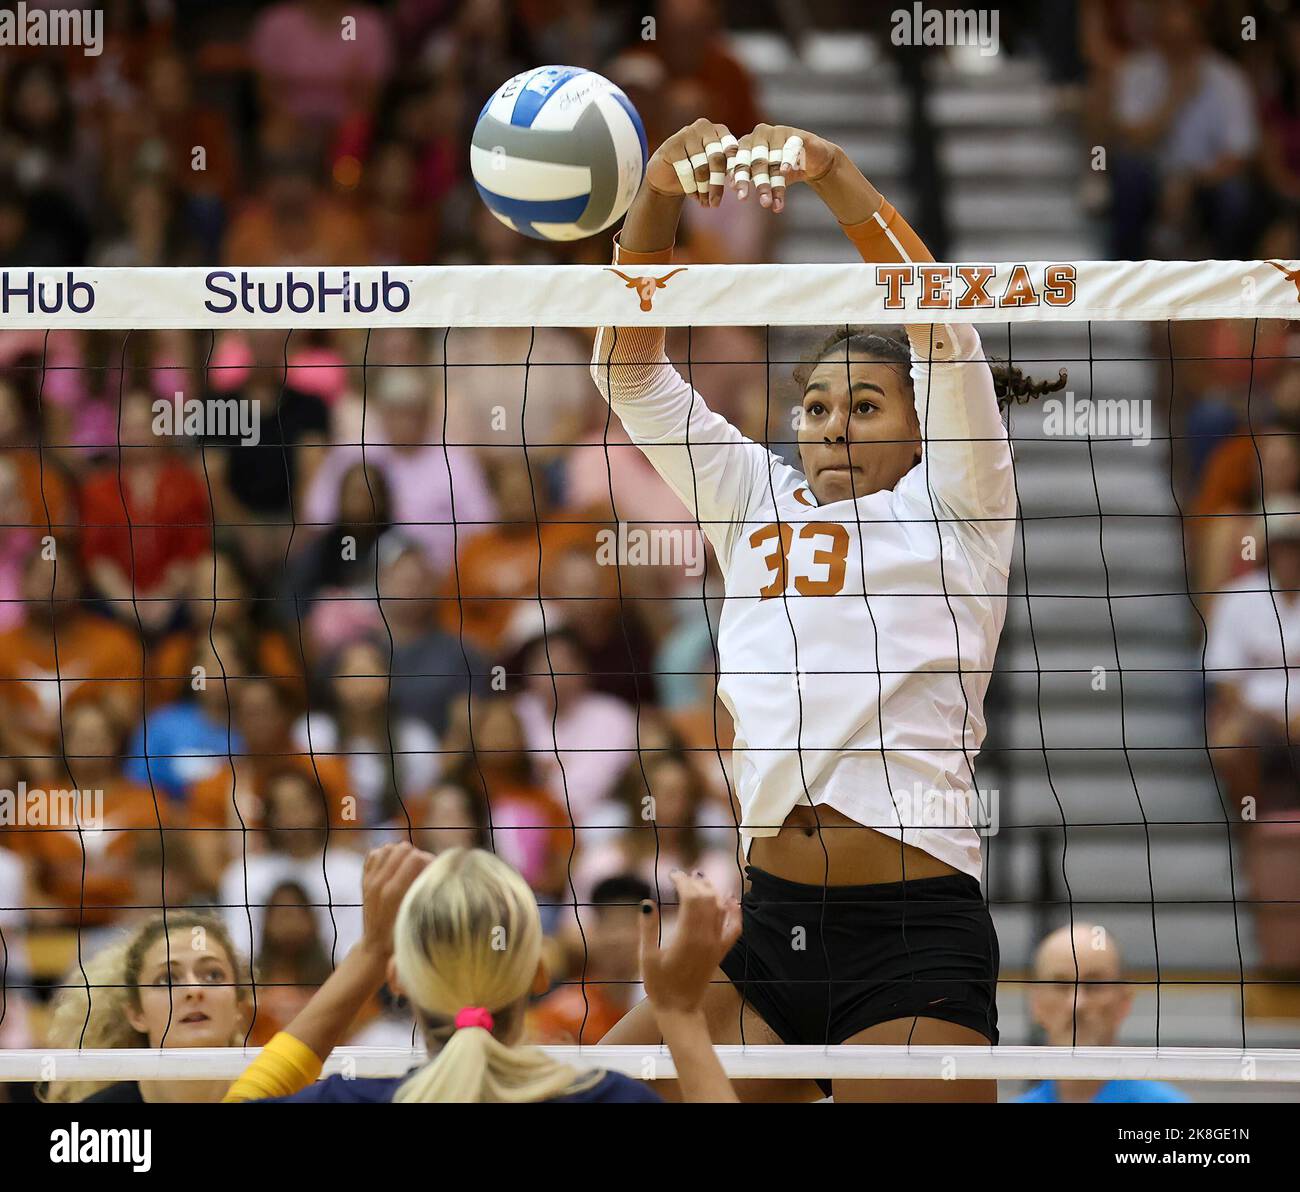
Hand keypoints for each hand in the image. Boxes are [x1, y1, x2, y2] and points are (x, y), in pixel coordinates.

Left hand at [360, 842, 432, 958]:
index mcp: (393, 892)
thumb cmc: (403, 938)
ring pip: (389, 848)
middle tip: (424, 871)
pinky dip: (386, 856)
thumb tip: (443, 875)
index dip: (430, 861)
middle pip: (404, 849)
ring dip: (402, 855)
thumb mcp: (418, 919)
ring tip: (410, 868)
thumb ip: (426, 895)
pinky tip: (395, 867)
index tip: (436, 872)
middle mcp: (379, 883)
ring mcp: (370, 880)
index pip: (416, 857)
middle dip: (418, 856)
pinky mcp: (365, 880)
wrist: (375, 948)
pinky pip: (376, 853)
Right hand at [639, 870, 740, 1016]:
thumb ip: (648, 929)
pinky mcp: (720, 952)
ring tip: (700, 879)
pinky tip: (731, 900)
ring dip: (711, 890)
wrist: (679, 1010)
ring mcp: (716, 945)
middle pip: (707, 898)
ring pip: (720, 908)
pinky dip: (734, 912)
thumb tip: (647, 902)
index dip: (683, 881)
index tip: (672, 873)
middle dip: (696, 882)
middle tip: (683, 875)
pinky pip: (734, 928)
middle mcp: (706, 938)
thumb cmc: (659, 985)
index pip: (691, 897)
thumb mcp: (647, 957)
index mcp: (688, 937)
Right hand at [645, 118, 736, 207]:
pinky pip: (686, 170)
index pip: (732, 150)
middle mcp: (704, 127)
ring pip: (701, 167)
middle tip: (716, 203)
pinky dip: (690, 186)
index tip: (739, 190)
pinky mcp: (673, 145)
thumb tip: (739, 183)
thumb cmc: (697, 172)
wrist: (667, 176)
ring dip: (703, 189)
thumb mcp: (716, 170)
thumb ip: (728, 169)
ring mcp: (687, 133)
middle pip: (717, 159)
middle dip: (717, 184)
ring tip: (705, 202)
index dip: (736, 170)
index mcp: (720, 130)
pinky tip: (692, 195)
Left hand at [728, 124, 838, 212]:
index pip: (740, 161)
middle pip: (757, 162)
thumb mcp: (764, 176)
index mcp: (746, 144)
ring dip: (774, 182)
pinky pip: (790, 148)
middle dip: (760, 184)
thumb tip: (731, 186)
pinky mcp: (795, 134)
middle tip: (763, 203)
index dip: (740, 179)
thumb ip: (749, 178)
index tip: (741, 197)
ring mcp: (777, 132)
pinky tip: (785, 171)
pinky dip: (787, 159)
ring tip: (774, 201)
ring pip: (774, 160)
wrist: (810, 160)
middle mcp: (759, 134)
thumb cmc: (781, 169)